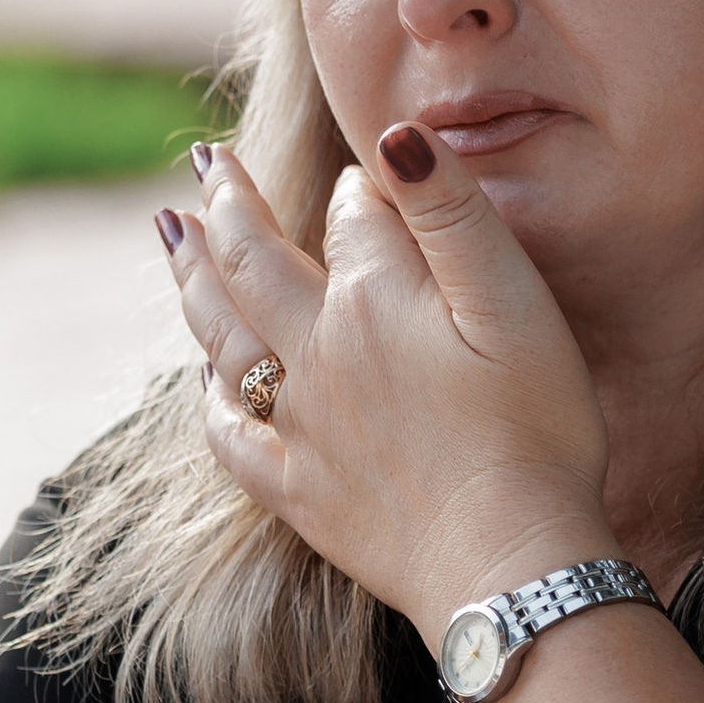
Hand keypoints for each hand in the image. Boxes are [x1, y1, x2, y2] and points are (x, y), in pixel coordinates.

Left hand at [164, 122, 613, 636]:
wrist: (509, 563)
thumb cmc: (534, 430)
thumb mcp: (513, 302)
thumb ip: (449, 213)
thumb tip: (390, 139)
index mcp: (372, 300)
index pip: (349, 218)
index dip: (360, 189)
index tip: (365, 174)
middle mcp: (317, 355)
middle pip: (254, 261)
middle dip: (227, 205)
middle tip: (208, 162)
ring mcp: (300, 427)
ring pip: (222, 336)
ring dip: (192, 277)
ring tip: (170, 233)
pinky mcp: (300, 492)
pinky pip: (230, 436)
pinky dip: (208, 396)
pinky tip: (203, 376)